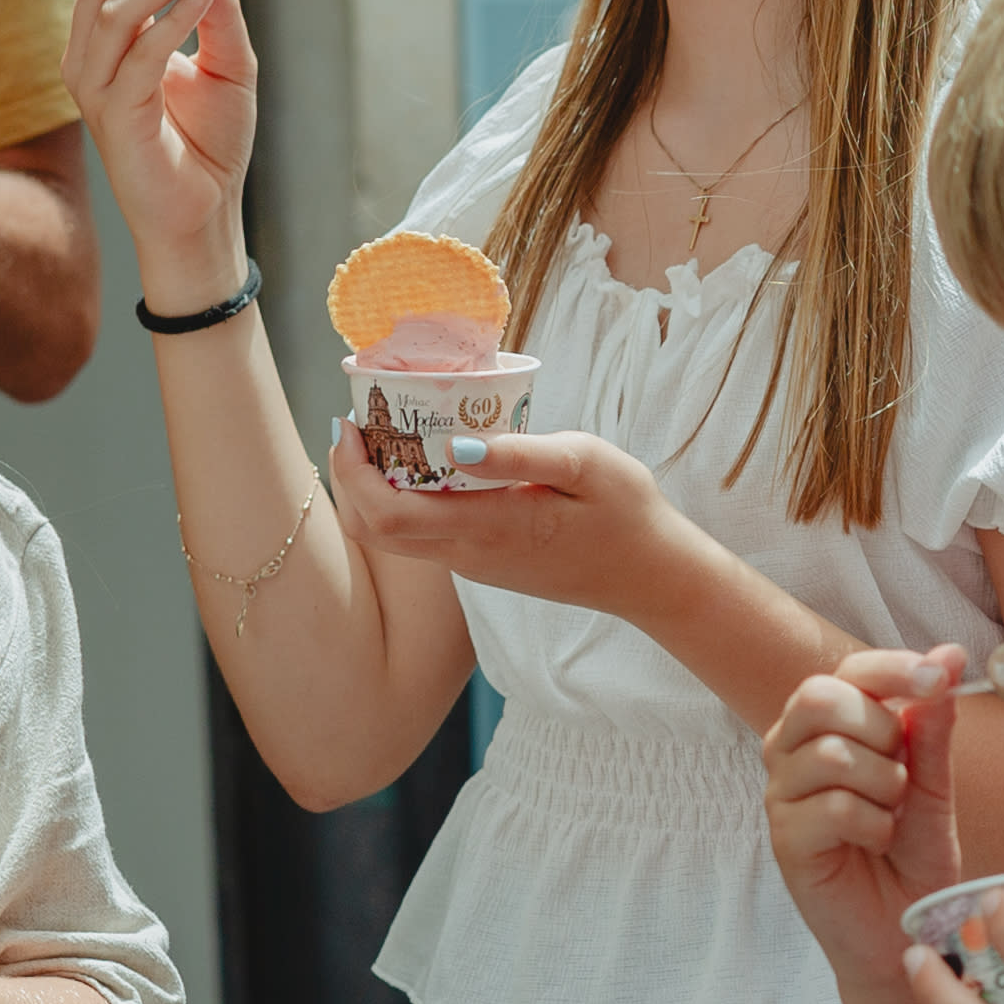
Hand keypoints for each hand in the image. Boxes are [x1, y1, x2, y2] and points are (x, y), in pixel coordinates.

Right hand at [65, 0, 254, 297]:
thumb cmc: (210, 147)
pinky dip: (175, 18)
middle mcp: (89, 64)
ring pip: (112, 11)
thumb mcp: (227, 68)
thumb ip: (218, 18)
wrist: (205, 214)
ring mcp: (94, 90)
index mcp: (107, 49)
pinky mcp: (112, 117)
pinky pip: (138, 55)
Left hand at [341, 423, 712, 622]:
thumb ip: (520, 453)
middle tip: (355, 427)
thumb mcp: (585, 463)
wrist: (654, 579)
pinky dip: (405, 500)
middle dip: (349, 479)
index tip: (349, 425)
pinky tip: (427, 463)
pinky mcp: (486, 564)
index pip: (387, 512)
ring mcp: (475, 564)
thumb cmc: (628, 515)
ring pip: (394, 537)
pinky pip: (424, 536)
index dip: (352, 472)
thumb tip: (457, 444)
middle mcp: (468, 555)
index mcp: (486, 528)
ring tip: (385, 437)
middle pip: (373, 531)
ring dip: (374, 490)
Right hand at [767, 645, 972, 985]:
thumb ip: (933, 725)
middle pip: (822, 698)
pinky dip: (873, 825)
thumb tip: (950, 654)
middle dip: (883, 733)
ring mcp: (782, 794)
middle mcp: (792, 751)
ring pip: (832, 754)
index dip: (894, 668)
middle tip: (903, 778)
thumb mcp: (934, 785)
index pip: (849, 671)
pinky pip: (833, 806)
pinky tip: (876, 844)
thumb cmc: (913, 857)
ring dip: (885, 787)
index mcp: (827, 726)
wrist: (907, 931)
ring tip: (891, 817)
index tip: (940, 676)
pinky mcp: (784, 838)